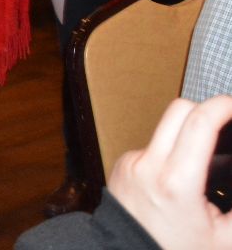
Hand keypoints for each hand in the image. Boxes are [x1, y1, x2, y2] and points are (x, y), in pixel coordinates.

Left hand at [108, 96, 231, 249]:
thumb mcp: (226, 236)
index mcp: (176, 182)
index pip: (200, 121)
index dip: (223, 106)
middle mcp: (147, 165)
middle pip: (179, 110)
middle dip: (207, 112)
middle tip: (228, 127)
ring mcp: (130, 163)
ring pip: (166, 129)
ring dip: (189, 136)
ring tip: (210, 167)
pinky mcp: (121, 166)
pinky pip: (152, 147)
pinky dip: (171, 154)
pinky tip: (184, 180)